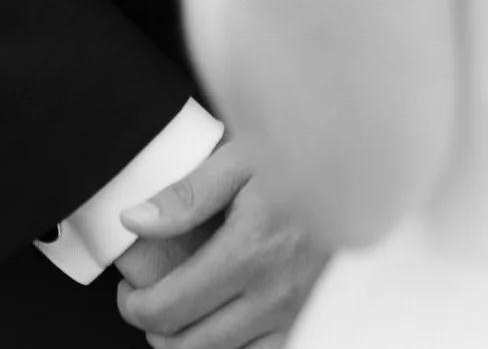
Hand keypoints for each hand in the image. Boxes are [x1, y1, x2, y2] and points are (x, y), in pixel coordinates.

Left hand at [114, 133, 324, 345]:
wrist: (357, 169)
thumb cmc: (298, 157)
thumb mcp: (239, 160)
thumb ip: (185, 195)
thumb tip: (134, 222)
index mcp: (248, 252)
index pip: (169, 308)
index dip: (134, 306)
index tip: (129, 291)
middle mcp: (272, 293)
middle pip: (190, 346)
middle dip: (155, 329)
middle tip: (146, 302)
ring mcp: (293, 313)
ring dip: (189, 345)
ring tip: (178, 313)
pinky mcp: (306, 320)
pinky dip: (229, 348)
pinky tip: (218, 322)